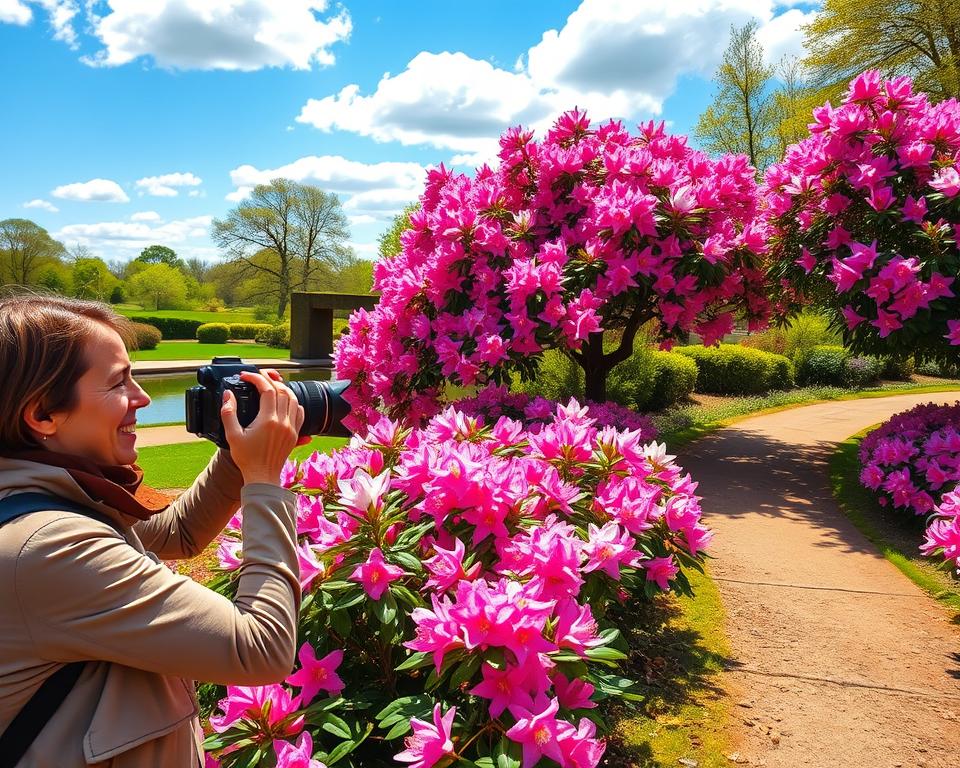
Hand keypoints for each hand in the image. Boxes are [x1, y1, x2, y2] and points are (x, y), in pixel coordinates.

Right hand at [220, 369, 305, 485]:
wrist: (262, 477)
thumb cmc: (247, 458)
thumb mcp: (232, 435)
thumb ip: (228, 413)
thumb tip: (228, 395)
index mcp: (268, 420)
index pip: (267, 390)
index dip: (256, 379)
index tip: (246, 376)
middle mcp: (283, 422)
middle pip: (282, 391)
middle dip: (270, 379)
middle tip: (259, 376)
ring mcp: (291, 428)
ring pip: (294, 399)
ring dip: (283, 388)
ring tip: (272, 384)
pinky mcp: (295, 434)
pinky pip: (300, 412)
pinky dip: (293, 402)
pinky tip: (285, 402)